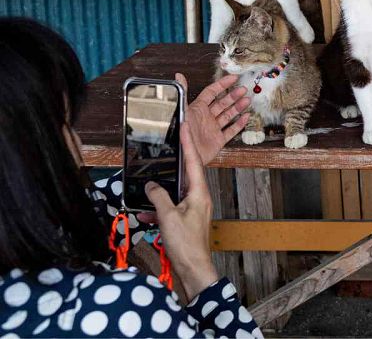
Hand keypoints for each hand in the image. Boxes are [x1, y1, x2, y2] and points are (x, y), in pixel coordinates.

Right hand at [146, 125, 218, 303]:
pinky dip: (158, 210)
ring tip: (148, 184)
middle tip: (170, 144)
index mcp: (199, 193)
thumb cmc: (185, 244)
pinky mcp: (186, 221)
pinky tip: (145, 214)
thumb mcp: (168, 217)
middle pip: (186, 174)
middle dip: (176, 161)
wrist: (193, 270)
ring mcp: (193, 210)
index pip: (193, 162)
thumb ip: (158, 197)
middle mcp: (199, 198)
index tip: (184, 126)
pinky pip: (170, 209)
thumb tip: (151, 184)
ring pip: (175, 192)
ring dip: (161, 190)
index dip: (188, 143)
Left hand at [178, 73, 250, 165]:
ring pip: (228, 115)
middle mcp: (206, 118)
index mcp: (197, 109)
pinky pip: (231, 130)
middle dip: (234, 95)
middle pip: (223, 103)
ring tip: (247, 100)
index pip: (212, 92)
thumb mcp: (181, 109)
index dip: (222, 84)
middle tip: (243, 89)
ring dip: (238, 107)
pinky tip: (246, 117)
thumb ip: (182, 92)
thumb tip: (179, 76)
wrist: (186, 156)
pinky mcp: (218, 140)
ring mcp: (213, 129)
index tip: (233, 78)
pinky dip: (239, 124)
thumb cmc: (181, 134)